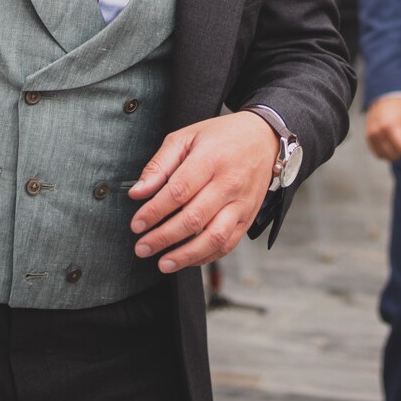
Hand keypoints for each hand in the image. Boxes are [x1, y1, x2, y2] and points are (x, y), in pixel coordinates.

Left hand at [127, 112, 278, 272]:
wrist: (263, 138)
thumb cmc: (222, 137)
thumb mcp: (186, 137)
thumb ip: (160, 164)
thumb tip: (138, 191)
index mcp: (210, 159)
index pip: (178, 192)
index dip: (154, 212)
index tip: (137, 225)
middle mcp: (228, 184)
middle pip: (193, 218)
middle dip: (163, 238)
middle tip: (142, 247)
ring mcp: (240, 204)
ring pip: (214, 237)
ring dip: (186, 255)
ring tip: (163, 263)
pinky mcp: (248, 218)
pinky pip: (228, 244)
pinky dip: (206, 256)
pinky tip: (188, 259)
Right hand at [364, 92, 400, 161]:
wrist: (386, 95)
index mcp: (389, 126)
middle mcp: (377, 132)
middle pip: (394, 154)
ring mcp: (370, 135)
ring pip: (385, 156)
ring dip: (393, 149)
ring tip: (395, 134)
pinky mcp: (368, 138)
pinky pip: (378, 153)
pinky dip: (385, 150)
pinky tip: (389, 138)